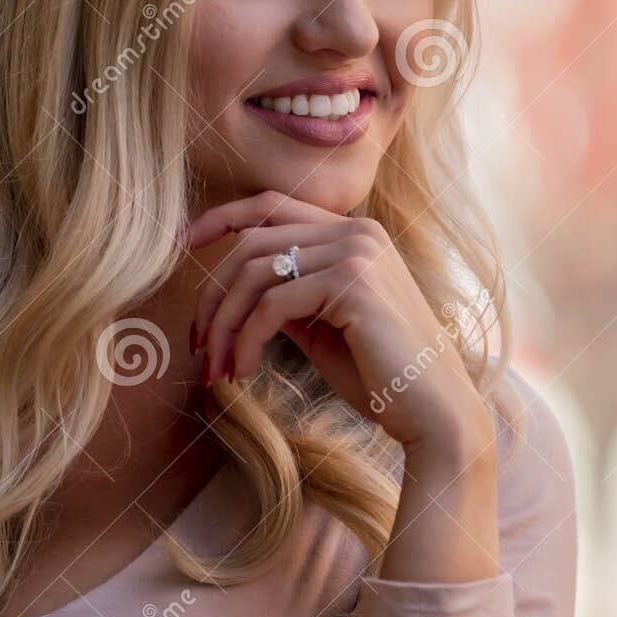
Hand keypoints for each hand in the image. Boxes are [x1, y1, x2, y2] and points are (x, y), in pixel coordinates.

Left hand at [184, 190, 492, 454]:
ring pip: (255, 273)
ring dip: (224, 325)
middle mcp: (357, 232)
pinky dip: (246, 340)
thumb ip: (288, 298)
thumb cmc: (379, 375)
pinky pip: (271, 305)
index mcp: (355, 234)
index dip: (222, 217)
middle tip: (197, 344)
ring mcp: (357, 252)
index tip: (183, 243)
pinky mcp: (352, 283)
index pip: (272, 205)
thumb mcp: (323, 327)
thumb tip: (236, 293)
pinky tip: (243, 371)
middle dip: (213, 294)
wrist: (433, 412)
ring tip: (216, 369)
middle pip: (253, 240)